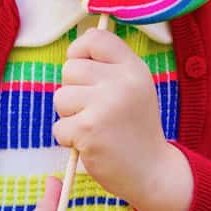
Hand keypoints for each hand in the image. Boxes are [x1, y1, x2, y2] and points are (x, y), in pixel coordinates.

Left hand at [53, 28, 192, 210]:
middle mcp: (121, 82)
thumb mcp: (134, 86)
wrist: (151, 171)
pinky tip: (91, 144)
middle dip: (74, 90)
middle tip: (96, 110)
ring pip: (60, 97)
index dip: (80, 51)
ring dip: (70, 115)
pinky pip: (58, 126)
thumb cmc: (135, 126)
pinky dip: (69, 138)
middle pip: (70, 69)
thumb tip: (78, 42)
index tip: (85, 70)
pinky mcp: (88, 131)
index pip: (95, 39)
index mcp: (134, 68)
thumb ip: (110, 64)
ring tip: (94, 127)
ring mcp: (104, 106)